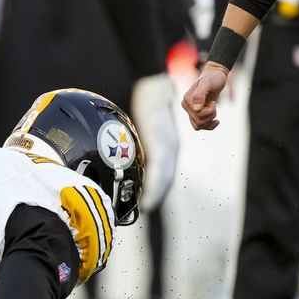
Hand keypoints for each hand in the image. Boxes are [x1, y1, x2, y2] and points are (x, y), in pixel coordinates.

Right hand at [130, 74, 179, 209]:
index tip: (149, 201)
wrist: (153, 88)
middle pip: (165, 179)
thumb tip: (127, 148)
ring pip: (163, 179)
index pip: (165, 172)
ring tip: (145, 210)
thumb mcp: (144, 127)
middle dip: (156, 196)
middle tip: (145, 210)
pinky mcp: (161, 144)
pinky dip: (154, 188)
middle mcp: (171, 149)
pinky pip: (158, 171)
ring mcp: (167, 147)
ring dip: (155, 196)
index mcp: (167, 146)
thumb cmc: (146, 104)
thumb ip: (140, 139)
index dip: (158, 188)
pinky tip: (149, 199)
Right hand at [182, 62, 229, 130]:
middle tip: (214, 105)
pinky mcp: (196, 113)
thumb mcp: (208, 83)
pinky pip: (199, 126)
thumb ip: (200, 94)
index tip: (213, 102)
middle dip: (210, 115)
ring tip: (214, 110)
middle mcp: (187, 105)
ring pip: (198, 126)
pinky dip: (209, 126)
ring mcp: (190, 110)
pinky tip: (216, 121)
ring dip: (209, 120)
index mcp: (187, 99)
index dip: (209, 111)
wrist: (215, 76)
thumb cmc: (212, 78)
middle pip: (198, 122)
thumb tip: (196, 108)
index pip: (197, 114)